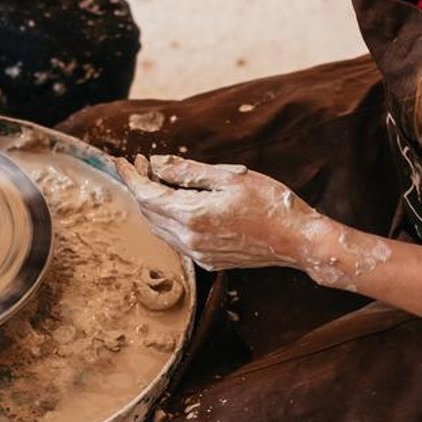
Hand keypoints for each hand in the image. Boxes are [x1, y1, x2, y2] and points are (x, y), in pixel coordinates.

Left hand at [114, 154, 318, 270]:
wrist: (299, 241)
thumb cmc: (269, 203)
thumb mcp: (228, 176)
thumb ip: (187, 172)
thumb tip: (157, 164)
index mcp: (192, 216)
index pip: (146, 196)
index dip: (130, 176)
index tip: (122, 160)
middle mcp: (190, 240)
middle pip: (149, 213)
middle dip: (140, 187)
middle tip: (142, 164)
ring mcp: (199, 254)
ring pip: (160, 228)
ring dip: (153, 204)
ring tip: (158, 179)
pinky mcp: (209, 261)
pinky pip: (176, 238)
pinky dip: (168, 218)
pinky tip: (177, 201)